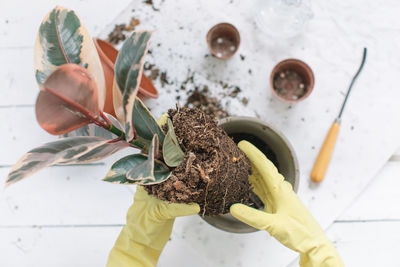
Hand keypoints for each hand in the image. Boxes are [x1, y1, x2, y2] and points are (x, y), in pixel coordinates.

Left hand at [107, 113, 199, 266]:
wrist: (143, 241)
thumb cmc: (143, 228)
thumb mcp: (156, 216)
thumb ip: (173, 209)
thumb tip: (193, 205)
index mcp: (146, 177)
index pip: (151, 150)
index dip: (158, 133)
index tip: (167, 117)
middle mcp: (154, 176)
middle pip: (163, 152)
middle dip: (173, 137)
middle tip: (187, 122)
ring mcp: (162, 183)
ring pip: (172, 162)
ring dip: (181, 149)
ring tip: (194, 135)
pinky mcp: (171, 192)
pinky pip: (181, 177)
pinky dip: (189, 169)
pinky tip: (198, 161)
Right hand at [230, 141, 342, 266]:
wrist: (313, 243)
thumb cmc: (300, 233)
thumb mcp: (274, 225)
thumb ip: (253, 217)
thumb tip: (233, 208)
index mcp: (280, 189)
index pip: (264, 165)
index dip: (253, 153)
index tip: (242, 144)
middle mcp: (280, 188)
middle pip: (262, 168)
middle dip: (249, 158)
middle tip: (235, 151)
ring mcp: (279, 195)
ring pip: (262, 178)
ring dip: (250, 170)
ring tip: (237, 164)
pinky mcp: (277, 203)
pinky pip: (262, 189)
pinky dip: (253, 184)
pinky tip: (246, 183)